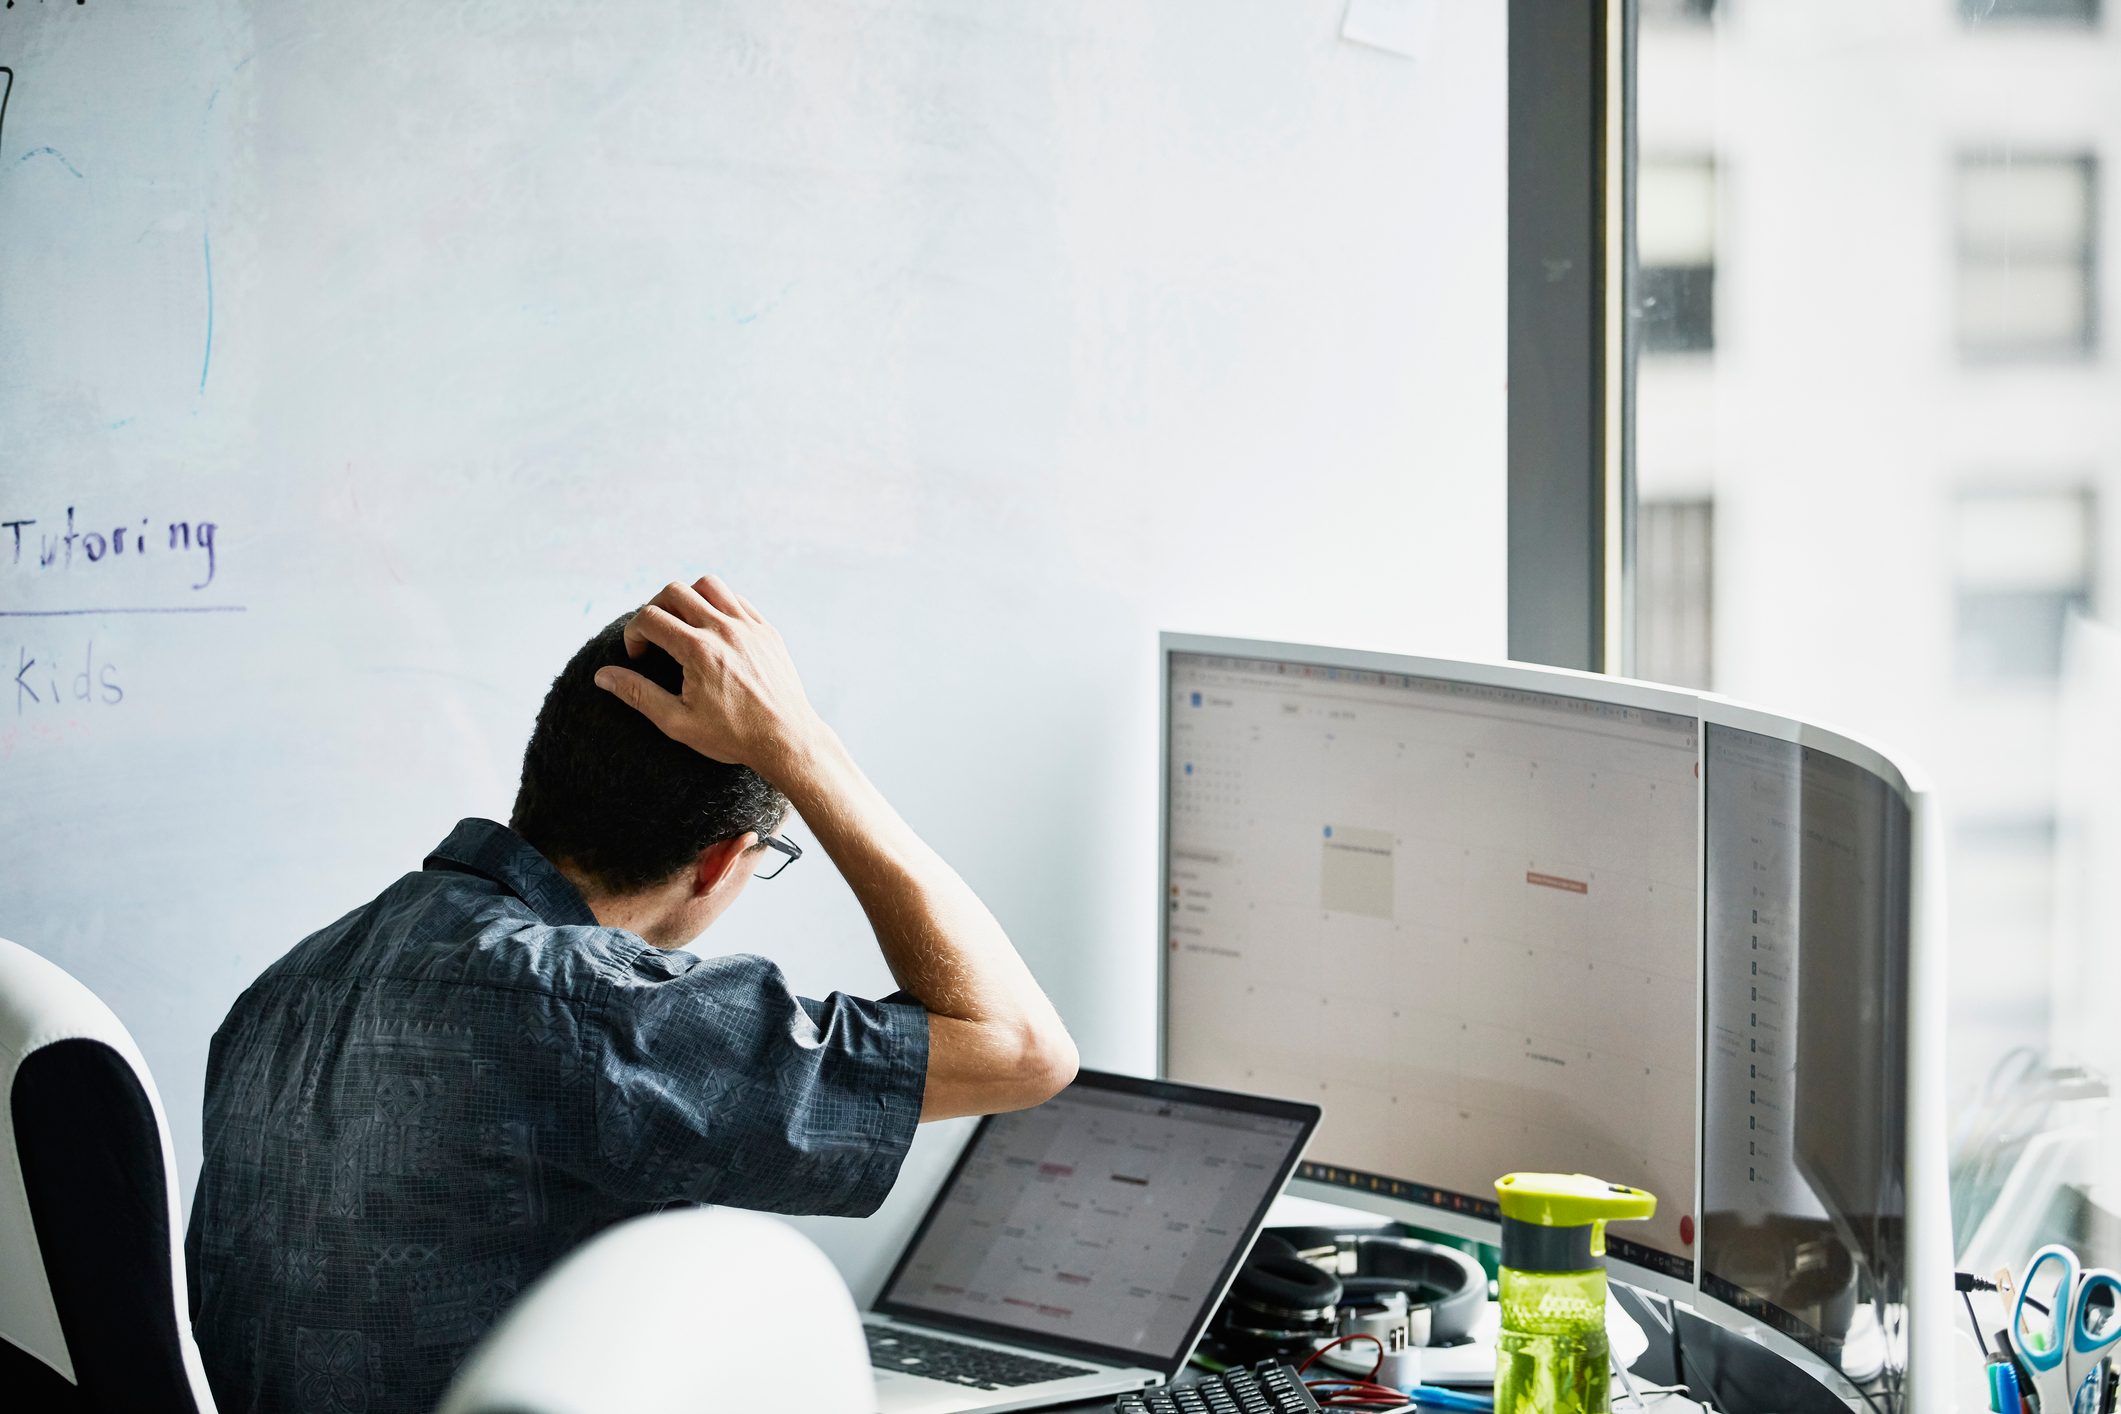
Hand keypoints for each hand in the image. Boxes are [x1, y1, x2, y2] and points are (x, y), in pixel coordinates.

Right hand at [594, 576, 824, 775]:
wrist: (786, 739)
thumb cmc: (732, 736)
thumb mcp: (677, 722)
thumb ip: (638, 694)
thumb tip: (603, 676)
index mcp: (699, 651)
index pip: (650, 618)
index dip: (633, 633)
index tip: (638, 655)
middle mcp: (724, 629)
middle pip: (675, 591)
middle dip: (654, 609)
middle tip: (654, 636)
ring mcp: (749, 626)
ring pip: (708, 584)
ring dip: (687, 598)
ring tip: (681, 625)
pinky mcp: (767, 630)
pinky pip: (737, 599)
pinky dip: (717, 604)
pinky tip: (712, 629)